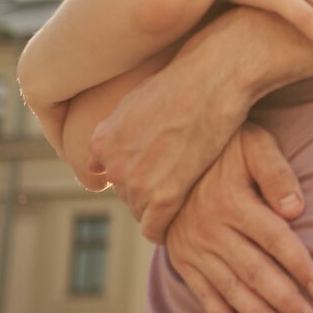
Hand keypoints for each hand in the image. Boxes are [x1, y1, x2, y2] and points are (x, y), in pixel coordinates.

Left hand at [88, 50, 251, 240]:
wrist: (212, 82)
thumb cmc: (180, 82)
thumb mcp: (134, 100)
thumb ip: (117, 130)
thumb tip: (109, 151)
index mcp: (101, 142)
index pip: (108, 173)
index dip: (131, 172)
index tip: (151, 172)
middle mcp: (114, 166)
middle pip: (126, 194)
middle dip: (146, 191)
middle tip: (172, 184)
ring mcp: (138, 184)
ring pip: (141, 212)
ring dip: (157, 210)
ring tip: (181, 202)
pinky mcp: (166, 197)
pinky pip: (155, 229)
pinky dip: (163, 231)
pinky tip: (175, 227)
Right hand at [164, 125, 312, 312]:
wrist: (166, 153)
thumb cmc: (224, 147)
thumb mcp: (252, 144)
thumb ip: (275, 171)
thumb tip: (296, 209)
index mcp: (232, 201)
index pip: (274, 239)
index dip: (300, 265)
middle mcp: (212, 229)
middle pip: (255, 270)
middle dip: (285, 300)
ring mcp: (194, 247)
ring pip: (230, 286)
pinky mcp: (182, 258)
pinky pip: (201, 290)